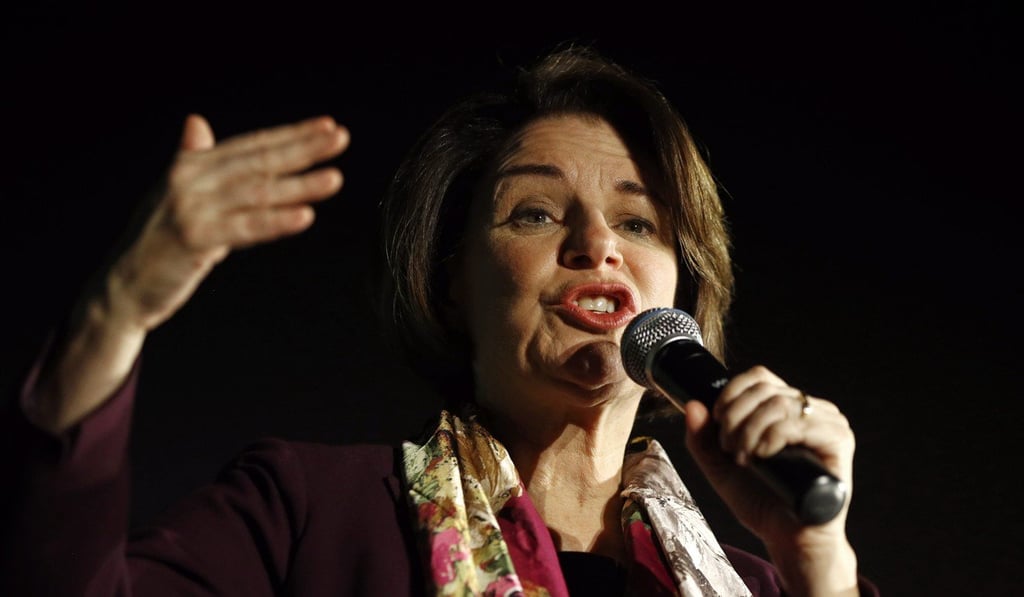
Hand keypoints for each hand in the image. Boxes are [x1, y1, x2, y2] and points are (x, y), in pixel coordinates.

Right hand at [110, 114, 348, 331]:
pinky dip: (276, 221)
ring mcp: (191, 208)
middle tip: (339, 138)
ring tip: (334, 179)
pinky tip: (305, 216)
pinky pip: (245, 228)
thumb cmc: (159, 241)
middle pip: (258, 161)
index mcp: (192, 165)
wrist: (125, 286)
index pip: (252, 145)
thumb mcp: (178, 195)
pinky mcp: (194, 239)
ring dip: (299, 185)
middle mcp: (190, 180)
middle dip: (303, 149)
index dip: (291, 135)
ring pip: (257, 193)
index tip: (327, 127)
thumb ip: (195, 160)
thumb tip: (196, 122)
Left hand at [683, 365, 858, 595]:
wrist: (788, 539)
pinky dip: (771, 437)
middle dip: (734, 418)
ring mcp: (828, 423)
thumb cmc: (761, 502)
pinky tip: (763, 457)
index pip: (759, 376)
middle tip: (730, 449)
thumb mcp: (720, 467)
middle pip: (764, 390)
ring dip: (749, 430)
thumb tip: (692, 404)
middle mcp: (812, 409)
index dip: (731, 394)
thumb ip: (702, 439)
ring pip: (778, 403)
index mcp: (788, 407)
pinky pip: (797, 423)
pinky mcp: (839, 441)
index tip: (717, 424)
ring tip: (744, 459)